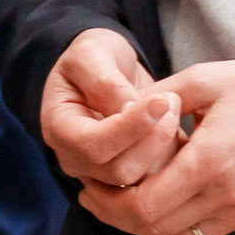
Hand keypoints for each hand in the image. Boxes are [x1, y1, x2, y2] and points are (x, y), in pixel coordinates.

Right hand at [40, 29, 185, 197]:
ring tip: (173, 106)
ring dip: (166, 144)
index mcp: (59, 129)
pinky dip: (175, 155)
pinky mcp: (131, 178)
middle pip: (119, 171)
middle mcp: (76, 160)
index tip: (162, 100)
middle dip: (153, 138)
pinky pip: (160, 180)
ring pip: (143, 181)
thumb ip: (105, 82)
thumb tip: (129, 110)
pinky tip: (174, 124)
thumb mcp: (90, 53)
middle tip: (171, 99)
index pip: (92, 145)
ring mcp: (102, 174)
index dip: (130, 127)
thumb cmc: (93, 58)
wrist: (105, 71)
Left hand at [86, 54, 234, 234]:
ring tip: (122, 203)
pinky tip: (160, 206)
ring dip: (144, 227)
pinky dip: (175, 229)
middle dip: (117, 217)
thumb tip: (116, 114)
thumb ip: (155, 99)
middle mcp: (229, 194)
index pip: (143, 205)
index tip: (90, 187)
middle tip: (95, 199)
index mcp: (210, 160)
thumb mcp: (203, 79)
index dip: (108, 203)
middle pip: (154, 228)